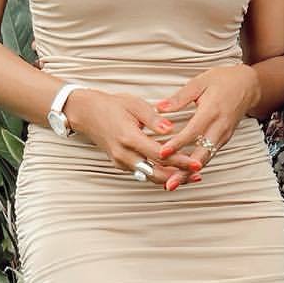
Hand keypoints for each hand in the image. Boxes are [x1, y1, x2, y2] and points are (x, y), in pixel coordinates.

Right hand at [62, 87, 198, 185]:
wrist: (85, 113)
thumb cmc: (110, 105)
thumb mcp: (134, 104)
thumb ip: (154, 118)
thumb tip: (171, 128)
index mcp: (128, 138)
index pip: (160, 155)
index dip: (180, 161)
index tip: (196, 163)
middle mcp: (124, 154)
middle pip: (156, 172)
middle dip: (178, 175)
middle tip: (197, 174)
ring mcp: (120, 161)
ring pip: (149, 176)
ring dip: (169, 178)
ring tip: (189, 176)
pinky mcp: (120, 164)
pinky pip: (142, 173)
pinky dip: (158, 174)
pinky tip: (172, 171)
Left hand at [152, 65, 260, 185]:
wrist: (248, 85)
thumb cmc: (223, 80)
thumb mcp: (200, 82)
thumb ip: (180, 97)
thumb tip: (159, 107)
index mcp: (212, 111)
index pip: (193, 132)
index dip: (177, 144)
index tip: (162, 153)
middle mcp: (220, 127)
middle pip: (202, 154)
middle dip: (184, 171)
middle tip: (169, 184)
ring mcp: (223, 136)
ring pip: (206, 159)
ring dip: (190, 173)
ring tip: (173, 183)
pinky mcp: (224, 139)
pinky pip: (209, 155)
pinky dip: (197, 166)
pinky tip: (184, 174)